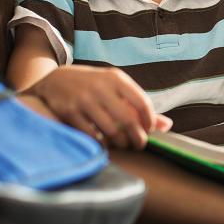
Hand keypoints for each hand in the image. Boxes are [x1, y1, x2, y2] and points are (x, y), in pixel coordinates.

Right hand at [27, 65, 171, 148]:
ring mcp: (84, 100)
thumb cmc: (94, 86)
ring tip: (124, 144)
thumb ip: (139, 105)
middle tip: (140, 144)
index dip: (149, 121)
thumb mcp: (116, 87)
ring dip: (121, 142)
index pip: (142, 102)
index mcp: (116, 79)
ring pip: (110, 130)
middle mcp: (100, 88)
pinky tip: (106, 144)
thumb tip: (167, 125)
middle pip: (128, 119)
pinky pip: (92, 135)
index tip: (150, 131)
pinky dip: (102, 143)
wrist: (55, 81)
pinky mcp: (69, 113)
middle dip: (137, 137)